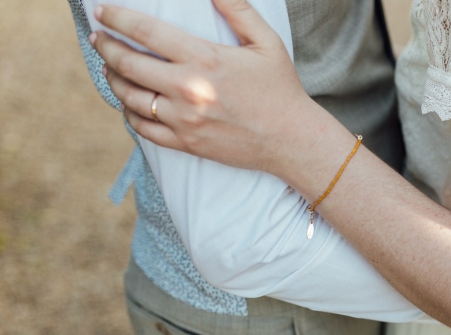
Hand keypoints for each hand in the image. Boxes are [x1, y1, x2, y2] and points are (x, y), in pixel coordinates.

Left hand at [89, 0, 313, 174]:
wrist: (291, 140)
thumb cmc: (281, 89)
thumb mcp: (266, 42)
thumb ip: (238, 9)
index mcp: (204, 59)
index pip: (145, 32)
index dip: (117, 18)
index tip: (103, 12)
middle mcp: (188, 89)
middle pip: (128, 64)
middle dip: (106, 47)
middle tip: (98, 38)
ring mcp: (184, 120)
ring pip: (130, 97)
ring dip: (112, 79)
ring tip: (109, 68)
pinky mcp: (186, 143)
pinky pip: (143, 129)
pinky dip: (129, 114)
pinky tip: (129, 103)